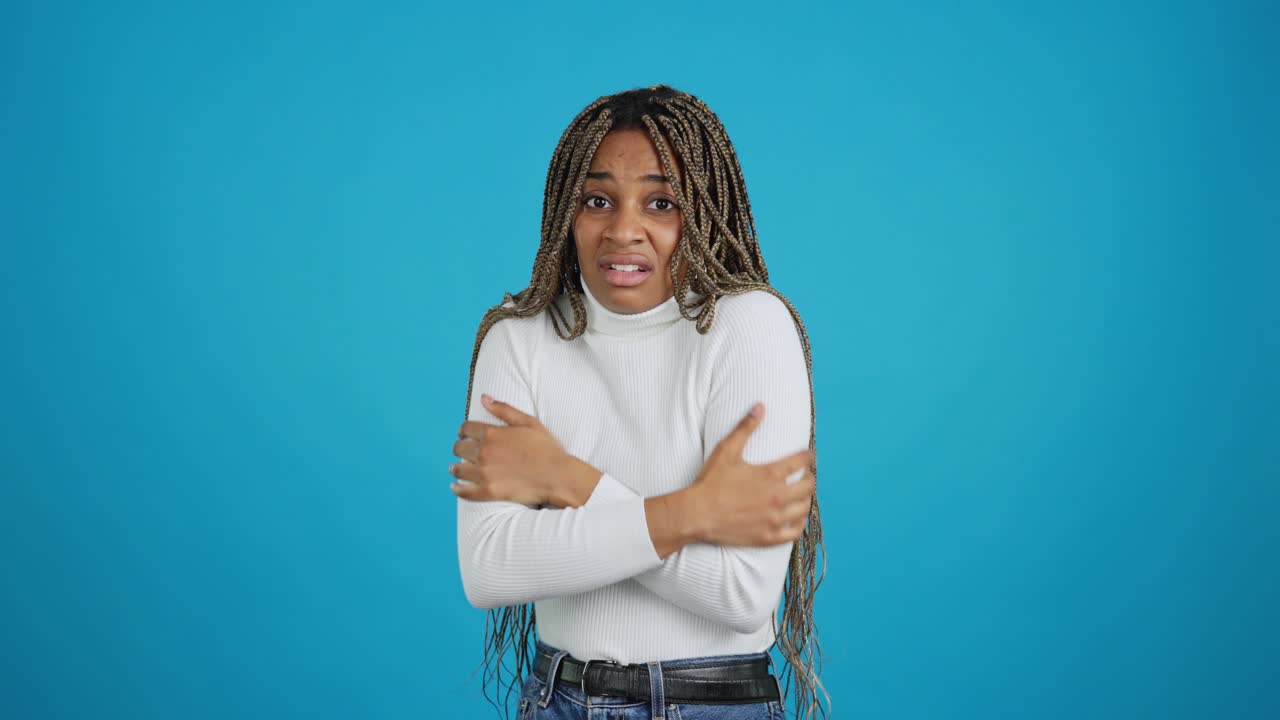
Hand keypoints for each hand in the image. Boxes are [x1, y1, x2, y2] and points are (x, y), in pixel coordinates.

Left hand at [449, 394, 597, 506]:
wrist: (556, 476)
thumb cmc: (545, 448)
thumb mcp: (528, 422)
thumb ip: (504, 409)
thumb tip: (484, 398)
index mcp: (492, 433)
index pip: (466, 428)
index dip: (464, 430)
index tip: (464, 434)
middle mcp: (484, 452)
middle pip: (459, 448)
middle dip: (460, 447)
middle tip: (462, 450)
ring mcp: (485, 473)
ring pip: (458, 469)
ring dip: (455, 467)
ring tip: (456, 468)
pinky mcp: (488, 491)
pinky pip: (465, 491)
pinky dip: (458, 489)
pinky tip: (455, 487)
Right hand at [683, 403, 814, 546]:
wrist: (697, 514)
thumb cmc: (710, 482)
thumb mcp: (727, 450)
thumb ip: (746, 427)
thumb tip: (760, 406)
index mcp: (770, 474)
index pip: (802, 461)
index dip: (808, 456)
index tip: (809, 455)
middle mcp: (777, 496)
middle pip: (809, 485)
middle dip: (810, 477)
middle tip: (805, 475)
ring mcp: (774, 518)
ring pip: (804, 508)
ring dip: (806, 499)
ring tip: (801, 495)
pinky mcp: (768, 536)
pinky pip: (795, 532)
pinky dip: (799, 523)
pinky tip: (795, 517)